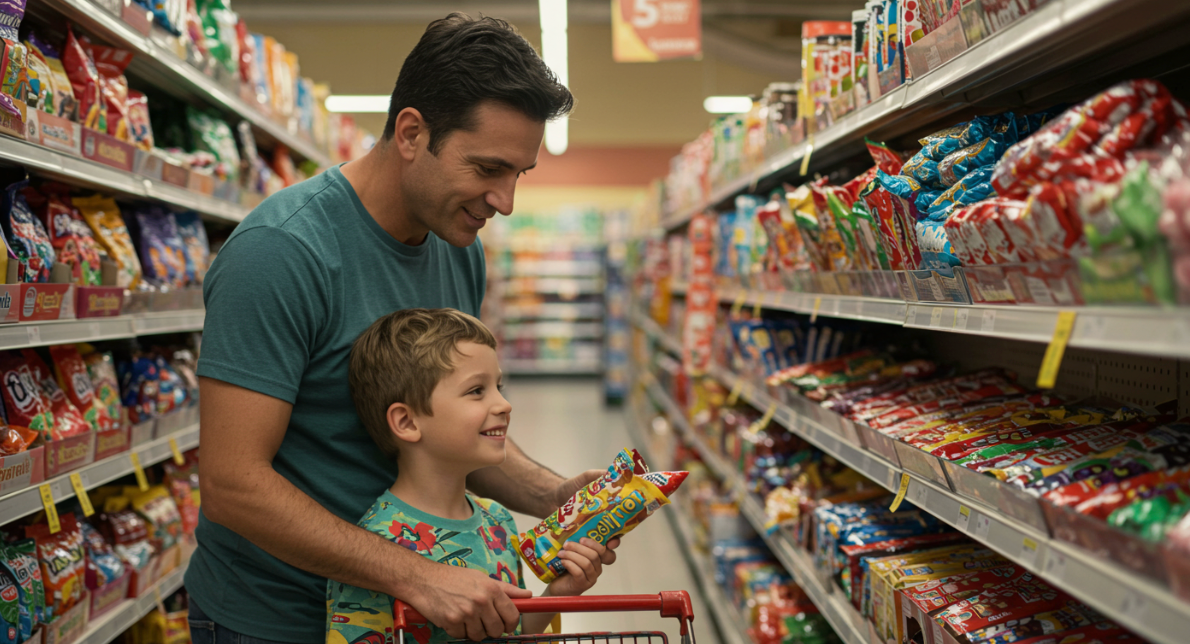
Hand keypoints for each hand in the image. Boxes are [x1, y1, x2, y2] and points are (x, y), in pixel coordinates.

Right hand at [402, 560, 531, 640]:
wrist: (424, 579)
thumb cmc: (453, 577)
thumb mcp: (482, 578)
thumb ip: (506, 589)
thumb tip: (528, 596)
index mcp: (491, 589)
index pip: (512, 615)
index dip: (511, 624)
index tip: (506, 625)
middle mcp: (481, 601)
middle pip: (496, 630)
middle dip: (492, 629)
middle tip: (483, 621)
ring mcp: (466, 613)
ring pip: (480, 636)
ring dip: (474, 631)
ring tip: (466, 617)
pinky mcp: (451, 623)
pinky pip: (462, 636)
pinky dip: (459, 631)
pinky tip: (454, 618)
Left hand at [545, 538, 605, 596]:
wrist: (558, 586)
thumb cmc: (566, 567)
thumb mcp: (573, 553)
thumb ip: (577, 544)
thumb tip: (572, 530)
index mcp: (598, 559)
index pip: (608, 551)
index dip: (608, 544)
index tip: (583, 538)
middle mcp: (598, 568)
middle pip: (595, 555)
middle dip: (579, 547)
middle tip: (566, 544)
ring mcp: (591, 578)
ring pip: (587, 563)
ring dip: (572, 555)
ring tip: (561, 553)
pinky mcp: (583, 585)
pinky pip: (579, 572)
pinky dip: (570, 564)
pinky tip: (563, 562)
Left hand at [551, 471, 622, 565]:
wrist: (549, 498)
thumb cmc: (570, 489)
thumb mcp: (586, 479)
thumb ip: (599, 476)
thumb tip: (613, 474)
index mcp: (606, 520)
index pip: (619, 533)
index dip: (618, 538)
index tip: (613, 539)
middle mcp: (598, 533)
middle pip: (610, 550)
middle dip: (608, 550)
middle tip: (601, 545)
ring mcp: (585, 542)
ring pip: (596, 559)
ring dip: (592, 554)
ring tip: (581, 545)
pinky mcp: (573, 547)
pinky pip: (579, 559)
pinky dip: (576, 558)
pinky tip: (569, 551)